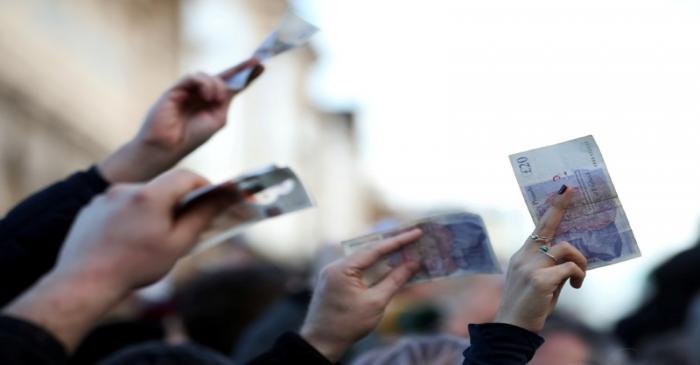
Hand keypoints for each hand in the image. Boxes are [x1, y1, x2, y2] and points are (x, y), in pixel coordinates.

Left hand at [3, 169, 228, 349]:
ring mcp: (105, 197)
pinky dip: (129, 218)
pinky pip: (119, 206)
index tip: (211, 202)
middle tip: (182, 228)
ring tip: (149, 240)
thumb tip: (223, 197)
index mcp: (151, 194)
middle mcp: (126, 188)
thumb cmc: (135, 265)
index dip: (203, 186)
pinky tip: (127, 242)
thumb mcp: (177, 244)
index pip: (186, 176)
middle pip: (162, 186)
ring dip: (151, 211)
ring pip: (140, 197)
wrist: (83, 282)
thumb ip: (201, 217)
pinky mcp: (90, 209)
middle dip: (176, 203)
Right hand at [98, 60, 264, 182]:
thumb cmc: (191, 137)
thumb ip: (224, 102)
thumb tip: (227, 86)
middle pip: (223, 76)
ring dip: (217, 86)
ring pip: (208, 76)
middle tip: (256, 62)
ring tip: (214, 100)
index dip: (245, 76)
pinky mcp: (176, 89)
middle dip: (240, 69)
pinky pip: (193, 77)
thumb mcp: (216, 119)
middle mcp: (201, 94)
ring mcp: (189, 90)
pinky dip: (204, 84)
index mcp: (212, 103)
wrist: (167, 146)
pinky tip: (207, 96)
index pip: (231, 86)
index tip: (261, 67)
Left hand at [300, 229, 422, 361]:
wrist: (321, 343)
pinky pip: (357, 268)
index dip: (398, 241)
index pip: (375, 249)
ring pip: (363, 259)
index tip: (416, 232)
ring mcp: (333, 273)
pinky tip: (389, 266)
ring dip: (383, 257)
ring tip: (405, 250)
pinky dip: (373, 267)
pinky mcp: (334, 281)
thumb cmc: (348, 325)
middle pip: (368, 250)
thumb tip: (413, 263)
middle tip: (413, 237)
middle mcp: (335, 265)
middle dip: (392, 245)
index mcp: (342, 268)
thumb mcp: (376, 302)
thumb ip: (395, 280)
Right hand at [494, 185, 586, 332]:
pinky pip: (570, 268)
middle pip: (549, 227)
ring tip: (579, 277)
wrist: (512, 327)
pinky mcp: (540, 280)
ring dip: (580, 261)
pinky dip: (578, 275)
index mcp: (522, 256)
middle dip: (561, 207)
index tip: (564, 191)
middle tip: (572, 190)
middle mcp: (524, 257)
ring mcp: (530, 267)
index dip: (553, 208)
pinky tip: (576, 286)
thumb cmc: (528, 306)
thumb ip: (550, 267)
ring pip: (565, 248)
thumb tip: (572, 258)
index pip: (539, 227)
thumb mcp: (538, 282)